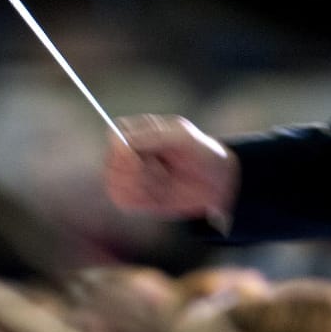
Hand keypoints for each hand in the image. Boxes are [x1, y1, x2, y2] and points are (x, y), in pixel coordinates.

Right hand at [104, 115, 239, 220]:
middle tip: (160, 170)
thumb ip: (153, 136)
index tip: (137, 157)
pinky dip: (139, 200)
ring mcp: (132, 175)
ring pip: (114, 183)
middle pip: (111, 161)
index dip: (121, 149)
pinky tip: (158, 196)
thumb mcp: (183, 137)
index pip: (114, 134)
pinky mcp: (137, 197)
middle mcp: (131, 152)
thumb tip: (121, 142)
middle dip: (134, 171)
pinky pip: (122, 201)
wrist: (219, 182)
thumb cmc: (203, 152)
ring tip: (163, 182)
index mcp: (141, 130)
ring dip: (139, 186)